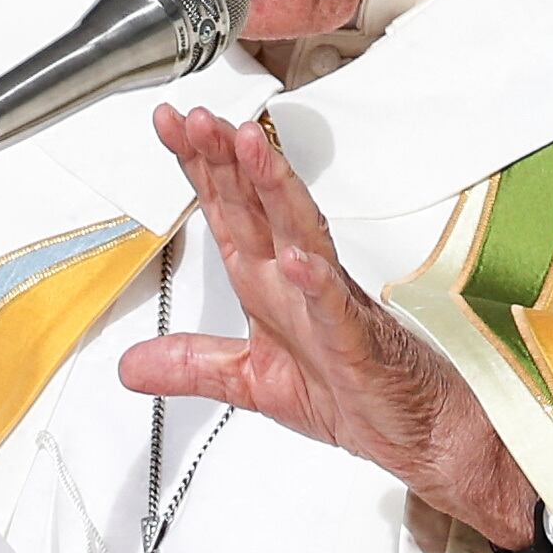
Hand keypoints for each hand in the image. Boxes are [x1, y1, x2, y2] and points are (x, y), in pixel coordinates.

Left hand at [122, 103, 544, 549]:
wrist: (424, 435)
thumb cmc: (353, 395)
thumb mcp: (252, 384)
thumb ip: (192, 366)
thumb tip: (128, 367)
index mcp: (270, 284)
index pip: (229, 212)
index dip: (198, 167)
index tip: (168, 124)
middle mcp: (299, 281)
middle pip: (257, 207)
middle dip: (226, 160)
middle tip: (198, 117)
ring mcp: (333, 306)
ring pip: (301, 234)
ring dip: (274, 190)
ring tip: (247, 149)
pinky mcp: (362, 344)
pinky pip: (340, 309)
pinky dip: (319, 284)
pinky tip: (300, 261)